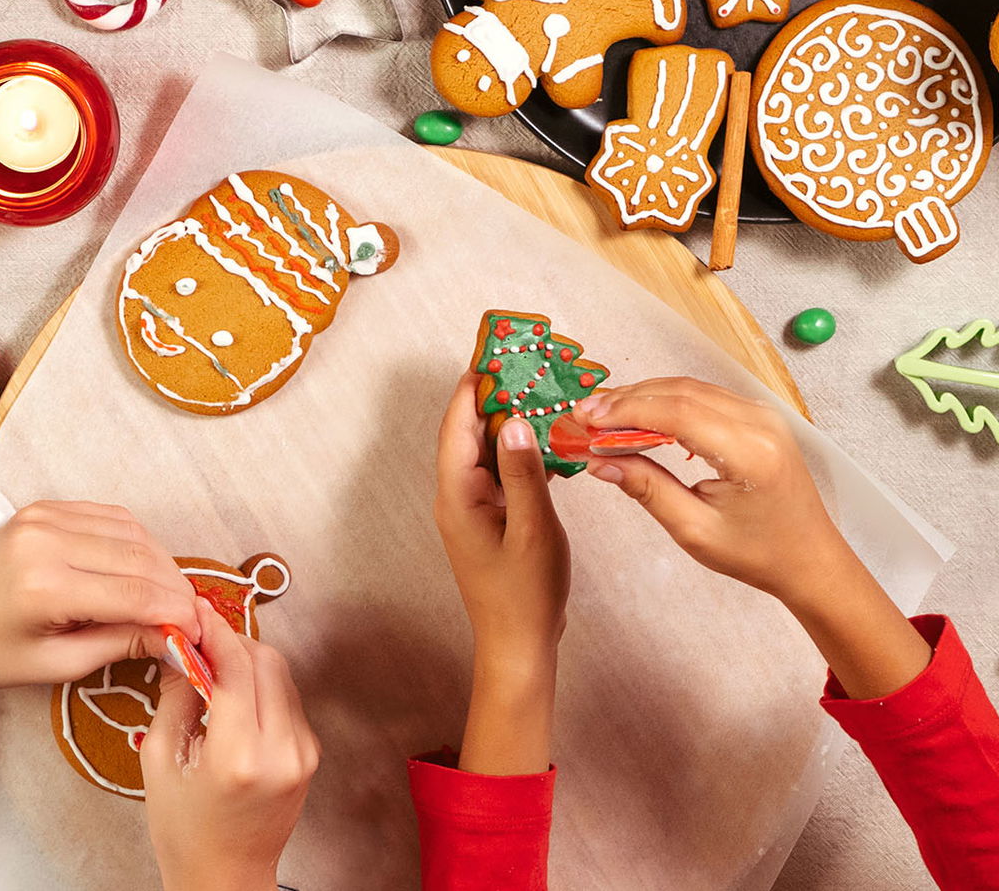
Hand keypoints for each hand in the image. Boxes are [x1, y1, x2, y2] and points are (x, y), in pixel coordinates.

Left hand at [0, 499, 201, 687]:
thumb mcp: (52, 664)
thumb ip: (117, 645)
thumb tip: (173, 639)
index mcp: (46, 586)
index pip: (135, 594)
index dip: (176, 613)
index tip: (196, 634)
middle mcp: (48, 539)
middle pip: (139, 557)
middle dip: (175, 588)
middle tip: (192, 618)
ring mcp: (45, 515)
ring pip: (131, 530)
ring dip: (160, 562)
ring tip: (171, 597)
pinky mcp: (44, 506)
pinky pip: (108, 516)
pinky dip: (135, 540)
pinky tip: (143, 568)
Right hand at [142, 621, 316, 890]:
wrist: (225, 878)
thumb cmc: (183, 829)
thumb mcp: (159, 760)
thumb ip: (175, 695)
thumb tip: (181, 644)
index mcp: (238, 755)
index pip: (235, 667)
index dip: (214, 630)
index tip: (195, 609)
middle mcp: (280, 751)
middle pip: (266, 661)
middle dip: (231, 642)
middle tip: (199, 640)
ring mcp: (303, 753)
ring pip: (281, 674)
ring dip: (248, 660)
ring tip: (213, 669)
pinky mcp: (311, 755)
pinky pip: (288, 697)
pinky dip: (261, 685)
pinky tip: (234, 698)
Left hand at [432, 375, 565, 773]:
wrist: (518, 646)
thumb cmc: (525, 594)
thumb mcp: (533, 530)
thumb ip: (524, 473)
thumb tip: (513, 420)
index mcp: (458, 495)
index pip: (457, 426)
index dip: (473, 386)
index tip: (494, 351)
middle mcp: (456, 496)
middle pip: (467, 432)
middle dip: (491, 395)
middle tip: (522, 361)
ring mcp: (471, 507)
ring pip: (484, 450)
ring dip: (506, 421)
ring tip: (535, 388)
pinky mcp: (488, 517)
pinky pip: (496, 470)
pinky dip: (515, 450)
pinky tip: (542, 437)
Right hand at [578, 378, 928, 699]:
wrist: (810, 560)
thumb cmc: (757, 554)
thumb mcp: (695, 530)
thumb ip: (647, 489)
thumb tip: (599, 462)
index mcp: (749, 453)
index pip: (677, 412)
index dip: (626, 410)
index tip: (585, 418)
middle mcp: (759, 422)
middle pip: (681, 392)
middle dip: (627, 400)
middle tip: (584, 414)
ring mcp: (762, 414)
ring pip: (690, 388)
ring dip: (643, 396)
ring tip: (602, 414)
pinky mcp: (759, 416)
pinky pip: (704, 396)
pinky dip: (666, 401)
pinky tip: (639, 415)